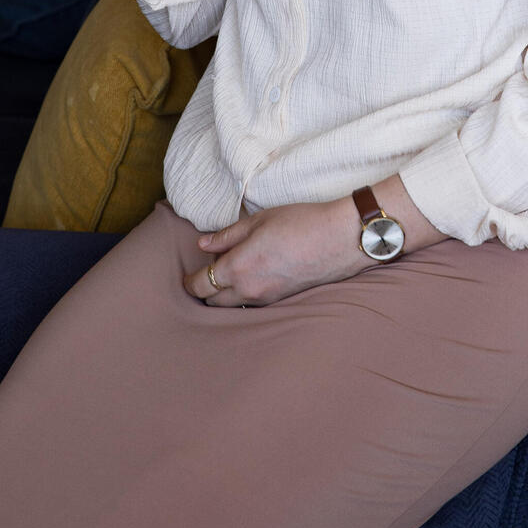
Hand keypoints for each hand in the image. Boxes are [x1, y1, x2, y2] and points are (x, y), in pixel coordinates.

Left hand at [184, 199, 364, 306]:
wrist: (339, 239)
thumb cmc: (300, 223)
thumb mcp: (259, 220)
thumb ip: (227, 235)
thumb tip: (203, 244)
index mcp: (238, 267)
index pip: (200, 285)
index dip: (189, 281)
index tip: (188, 274)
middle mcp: (248, 290)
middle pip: (212, 302)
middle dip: (205, 290)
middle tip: (207, 273)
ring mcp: (265, 299)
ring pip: (232, 306)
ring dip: (225, 295)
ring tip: (230, 276)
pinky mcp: (280, 302)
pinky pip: (252, 304)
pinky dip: (245, 296)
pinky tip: (253, 279)